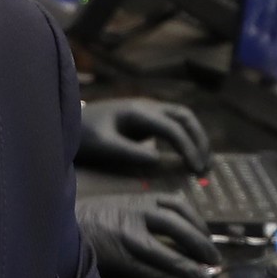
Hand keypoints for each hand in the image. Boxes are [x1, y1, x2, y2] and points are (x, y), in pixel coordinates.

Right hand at [75, 191, 220, 277]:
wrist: (60, 226)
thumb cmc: (94, 218)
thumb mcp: (122, 204)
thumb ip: (148, 211)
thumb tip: (182, 231)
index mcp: (139, 200)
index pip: (179, 206)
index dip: (199, 223)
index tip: (208, 237)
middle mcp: (135, 214)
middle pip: (178, 227)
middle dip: (201, 245)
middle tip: (214, 260)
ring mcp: (125, 237)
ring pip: (165, 253)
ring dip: (188, 266)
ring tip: (204, 276)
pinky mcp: (115, 258)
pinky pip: (147, 270)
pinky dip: (166, 277)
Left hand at [77, 98, 211, 172]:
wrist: (70, 123)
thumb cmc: (84, 135)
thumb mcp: (103, 145)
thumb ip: (129, 152)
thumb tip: (159, 160)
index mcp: (138, 112)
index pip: (173, 128)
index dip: (188, 148)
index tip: (196, 170)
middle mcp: (147, 107)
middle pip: (185, 117)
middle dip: (200, 140)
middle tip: (205, 167)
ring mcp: (148, 111)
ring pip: (182, 118)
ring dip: (196, 137)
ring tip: (204, 162)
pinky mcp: (146, 120)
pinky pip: (174, 125)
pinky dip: (186, 138)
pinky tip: (189, 157)